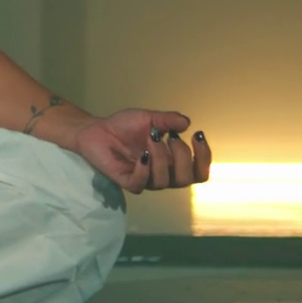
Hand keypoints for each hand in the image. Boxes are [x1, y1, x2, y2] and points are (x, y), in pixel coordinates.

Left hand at [69, 109, 211, 194]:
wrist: (97, 129)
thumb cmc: (125, 126)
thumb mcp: (149, 118)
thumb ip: (168, 120)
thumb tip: (187, 122)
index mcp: (173, 163)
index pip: (199, 172)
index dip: (204, 158)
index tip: (198, 135)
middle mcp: (162, 175)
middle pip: (186, 179)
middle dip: (183, 156)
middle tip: (171, 137)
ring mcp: (145, 179)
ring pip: (164, 181)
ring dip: (161, 157)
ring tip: (151, 137)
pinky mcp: (126, 181)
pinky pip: (139, 184)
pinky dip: (144, 169)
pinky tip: (142, 154)